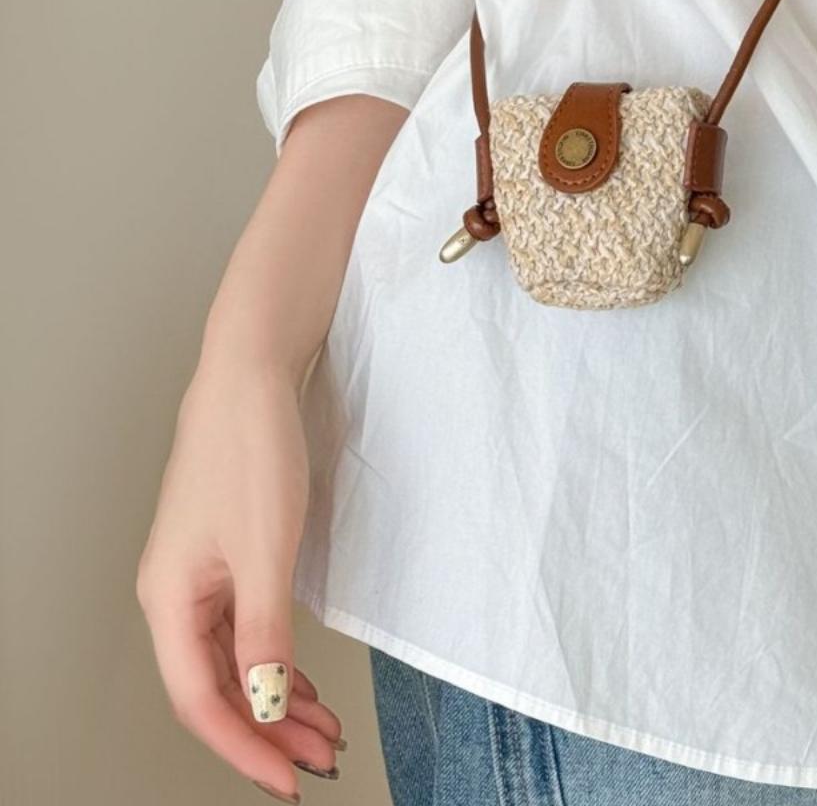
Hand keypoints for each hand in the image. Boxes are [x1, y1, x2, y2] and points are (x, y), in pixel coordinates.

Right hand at [136, 95, 406, 796]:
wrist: (250, 375)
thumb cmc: (249, 449)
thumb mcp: (265, 548)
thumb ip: (265, 631)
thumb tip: (265, 705)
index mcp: (170, 599)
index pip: (202, 700)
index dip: (245, 747)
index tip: (289, 780)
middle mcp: (177, 594)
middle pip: (218, 686)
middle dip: (268, 730)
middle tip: (320, 760)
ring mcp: (200, 575)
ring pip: (234, 660)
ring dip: (276, 698)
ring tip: (322, 730)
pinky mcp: (227, 554)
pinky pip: (246, 628)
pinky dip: (277, 658)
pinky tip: (302, 678)